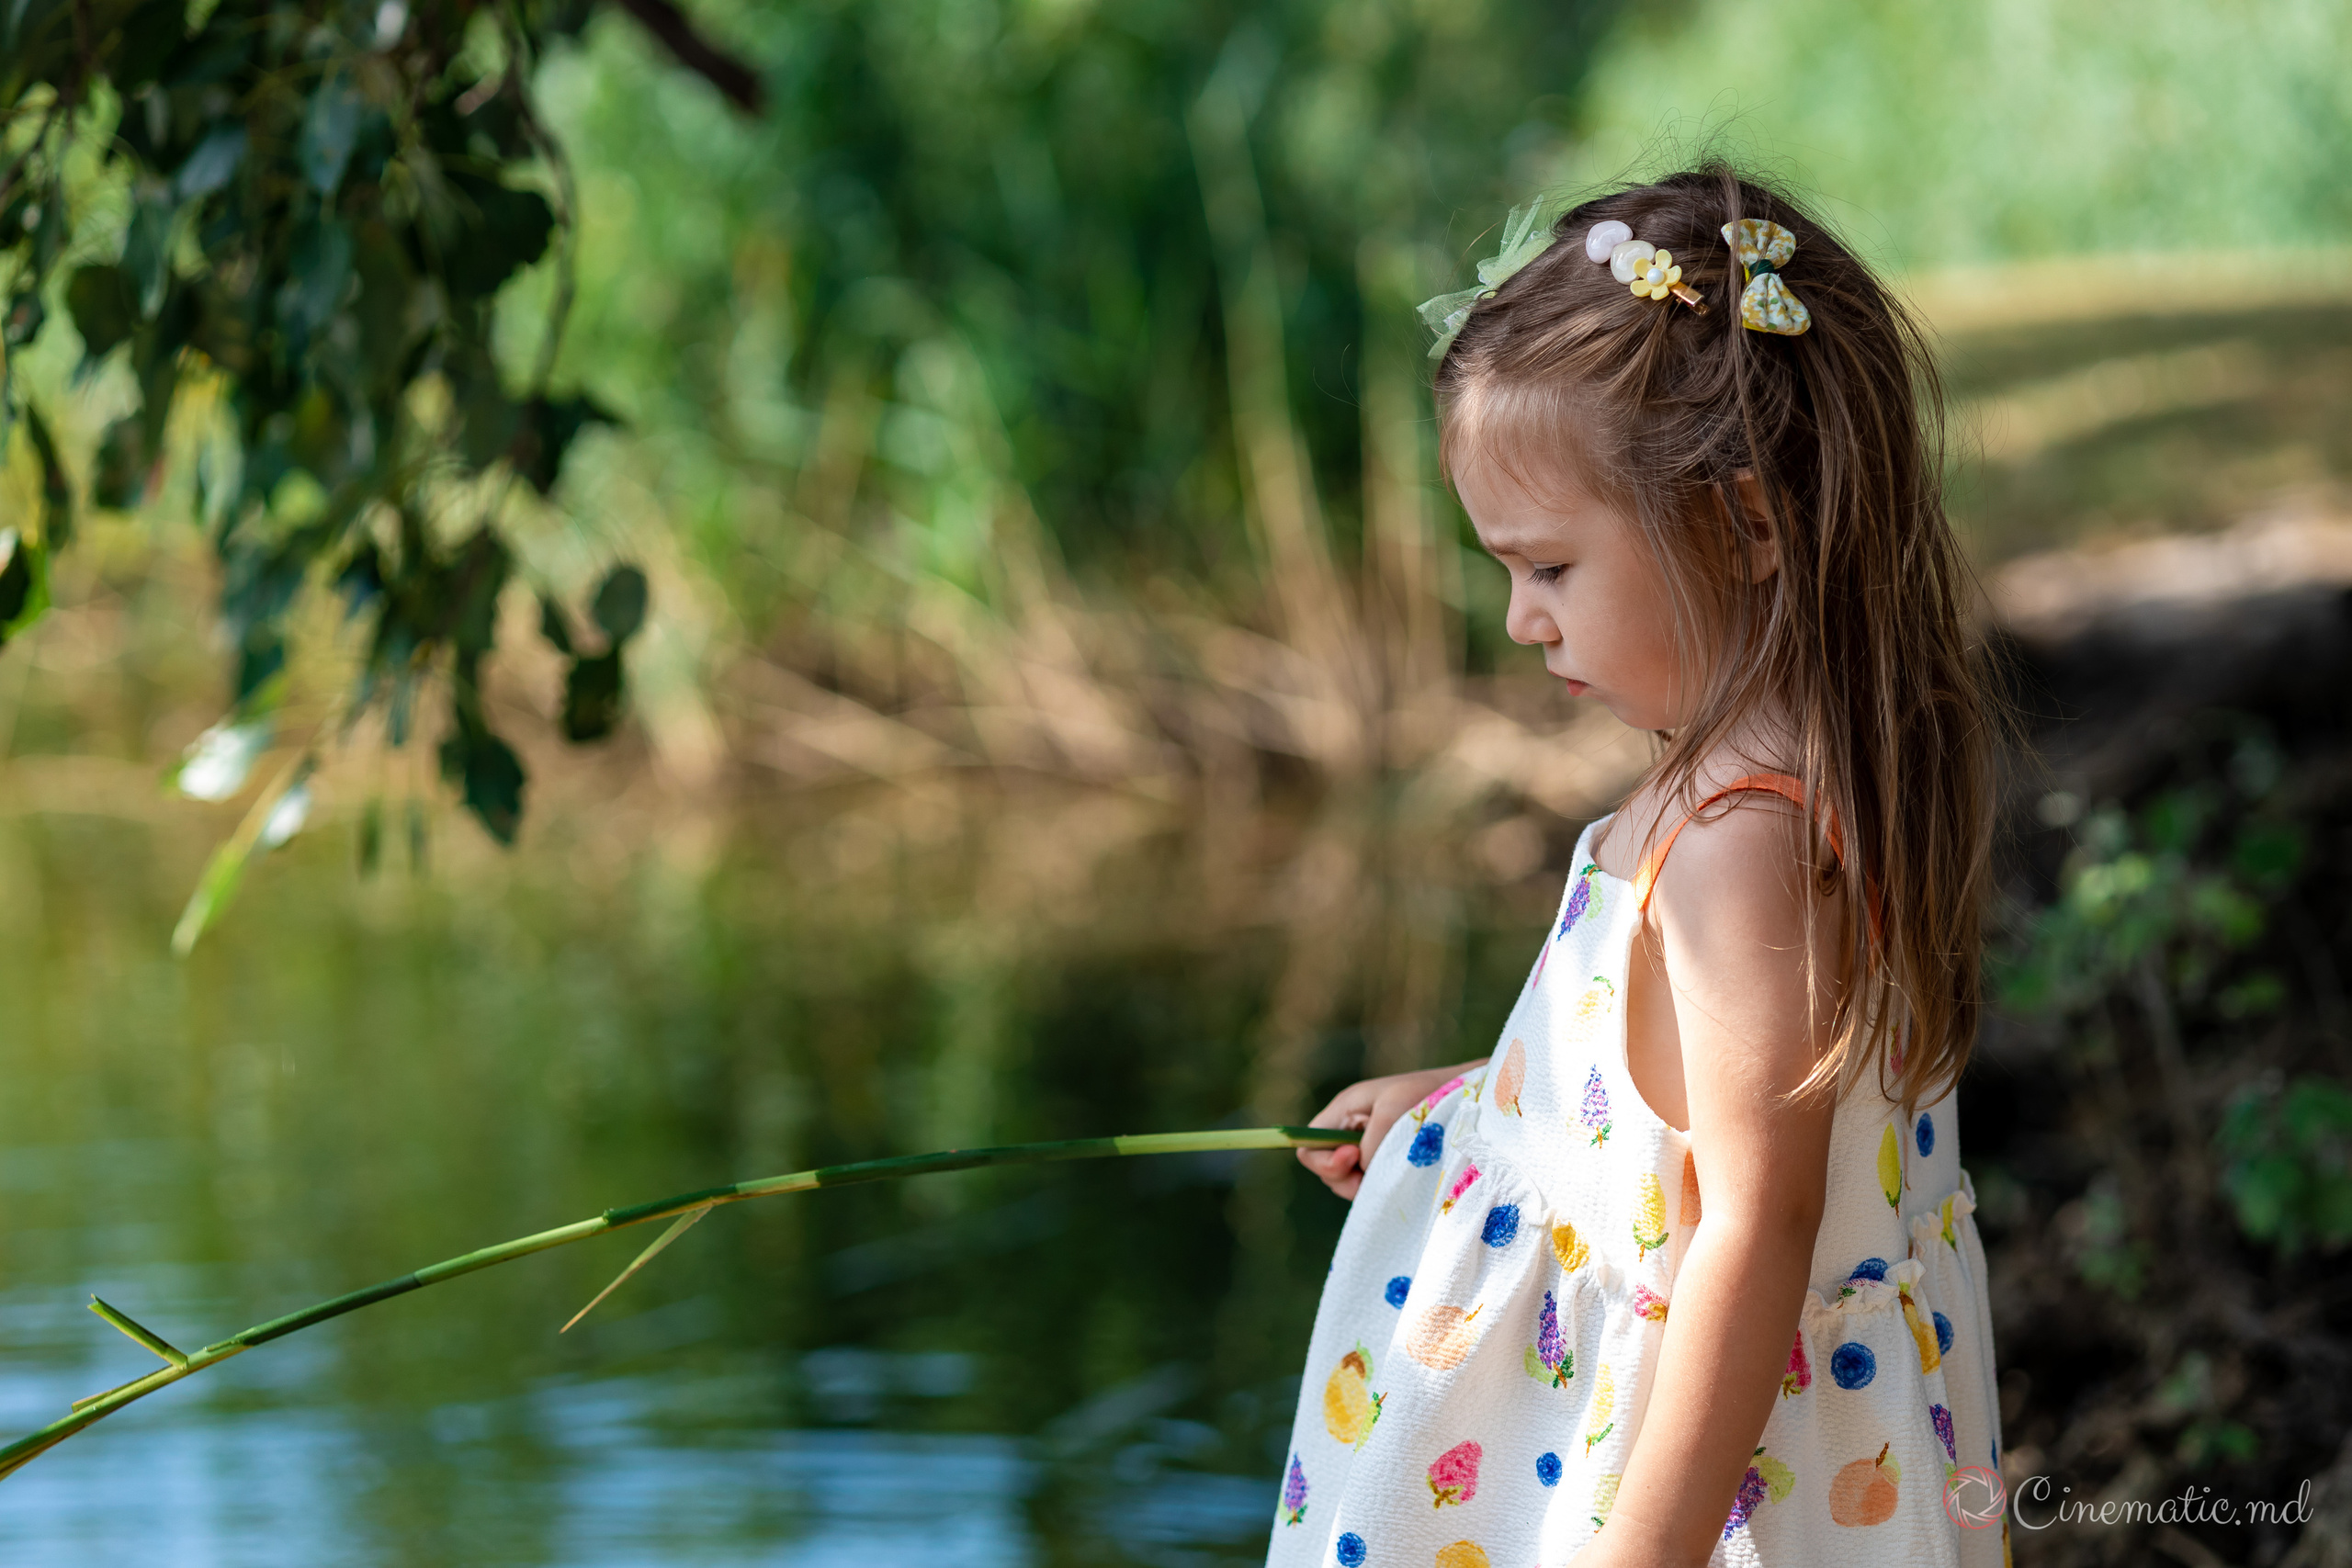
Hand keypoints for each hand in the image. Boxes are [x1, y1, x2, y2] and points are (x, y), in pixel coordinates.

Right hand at [1296, 1059, 1487, 1199]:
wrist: (1473, 1099)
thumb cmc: (1431, 1094)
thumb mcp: (1395, 1109)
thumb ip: (1370, 1143)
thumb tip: (1364, 1172)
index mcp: (1346, 1110)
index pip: (1309, 1143)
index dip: (1323, 1160)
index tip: (1353, 1158)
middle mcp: (1354, 1131)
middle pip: (1327, 1169)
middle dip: (1348, 1178)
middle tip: (1379, 1174)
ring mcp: (1372, 1148)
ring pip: (1352, 1180)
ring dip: (1370, 1185)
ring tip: (1400, 1173)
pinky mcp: (1391, 1162)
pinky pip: (1374, 1184)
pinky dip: (1386, 1187)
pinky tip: (1408, 1178)